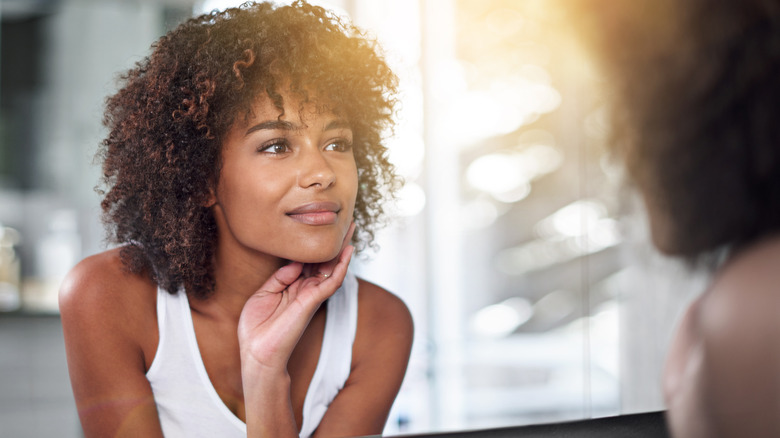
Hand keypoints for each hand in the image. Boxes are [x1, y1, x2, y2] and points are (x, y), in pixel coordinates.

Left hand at [237, 223, 355, 371]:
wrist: (256, 353)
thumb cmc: (257, 328)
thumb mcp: (262, 295)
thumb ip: (280, 277)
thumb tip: (296, 262)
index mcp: (292, 287)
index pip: (307, 261)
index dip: (313, 245)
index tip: (317, 225)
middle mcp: (304, 289)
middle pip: (323, 261)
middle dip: (333, 242)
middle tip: (344, 222)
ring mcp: (311, 295)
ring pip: (332, 268)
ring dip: (342, 248)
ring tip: (350, 229)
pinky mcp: (312, 301)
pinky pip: (332, 281)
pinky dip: (341, 266)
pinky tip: (347, 251)